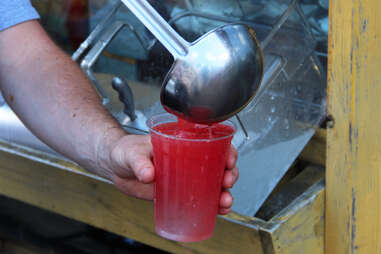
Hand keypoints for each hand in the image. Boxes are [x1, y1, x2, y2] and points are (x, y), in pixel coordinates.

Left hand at [108, 135, 238, 214]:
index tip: (228, 159)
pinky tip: (217, 210)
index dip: (225, 150)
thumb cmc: (126, 151)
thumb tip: (149, 174)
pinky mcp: (178, 192)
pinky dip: (212, 205)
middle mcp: (188, 159)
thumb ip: (139, 162)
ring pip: (212, 183)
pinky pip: (200, 198)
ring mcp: (185, 176)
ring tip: (224, 201)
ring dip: (223, 192)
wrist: (115, 166)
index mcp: (182, 142)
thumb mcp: (132, 152)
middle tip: (226, 182)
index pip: (211, 142)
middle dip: (228, 174)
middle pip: (217, 164)